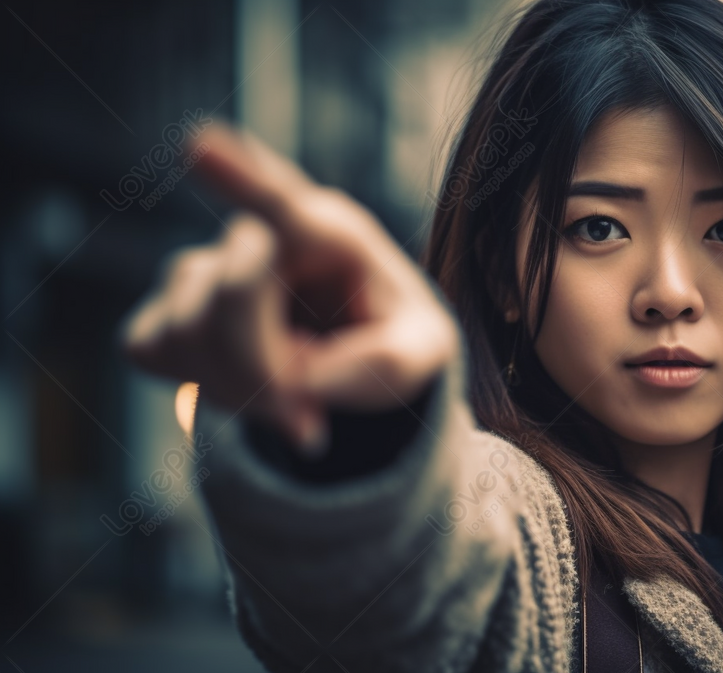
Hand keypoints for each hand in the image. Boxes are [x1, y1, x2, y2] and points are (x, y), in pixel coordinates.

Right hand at [122, 123, 458, 455]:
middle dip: (266, 367)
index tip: (199, 146)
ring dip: (239, 384)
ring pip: (186, 330)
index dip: (239, 172)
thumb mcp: (424, 353)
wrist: (353, 351)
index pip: (283, 201)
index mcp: (330, 231)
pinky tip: (244, 382)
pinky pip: (149, 349)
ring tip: (288, 390)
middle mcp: (259, 236)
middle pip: (232, 295)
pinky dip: (197, 384)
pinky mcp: (164, 309)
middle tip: (308, 416)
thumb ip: (382, 365)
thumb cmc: (392, 334)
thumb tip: (300, 382)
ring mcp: (202, 267)